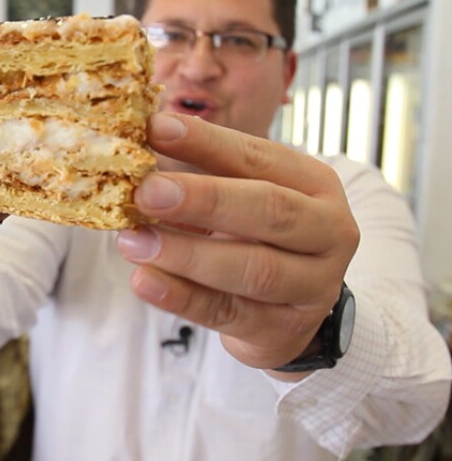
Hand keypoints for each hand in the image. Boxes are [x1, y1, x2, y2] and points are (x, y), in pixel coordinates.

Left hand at [116, 112, 359, 374]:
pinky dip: (181, 298)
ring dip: (186, 254)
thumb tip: (135, 148)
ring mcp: (312, 286)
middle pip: (269, 210)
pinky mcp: (282, 331)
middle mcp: (327, 232)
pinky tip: (144, 281)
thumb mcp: (242, 197)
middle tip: (146, 192)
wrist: (292, 313)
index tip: (155, 130)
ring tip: (132, 241)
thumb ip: (201, 175)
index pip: (259, 157)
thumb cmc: (257, 238)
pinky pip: (227, 313)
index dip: (207, 143)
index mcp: (314, 185)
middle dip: (204, 199)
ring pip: (252, 268)